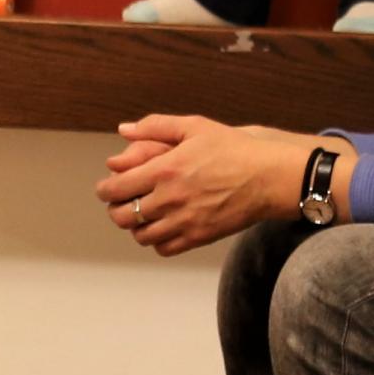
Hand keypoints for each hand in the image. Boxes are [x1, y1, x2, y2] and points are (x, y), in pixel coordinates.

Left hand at [99, 115, 317, 255]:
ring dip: (135, 227)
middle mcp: (169, 199)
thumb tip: (124, 129)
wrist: (268, 177)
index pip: (116, 189)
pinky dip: (157, 242)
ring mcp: (184, 221)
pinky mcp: (199, 237)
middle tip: (121, 203)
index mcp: (164, 170)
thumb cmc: (233, 149)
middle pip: (122, 216)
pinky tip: (162, 228)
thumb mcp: (194, 127)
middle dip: (116, 210)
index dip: (104, 191)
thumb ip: (156, 126)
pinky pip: (164, 248)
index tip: (106, 188)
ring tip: (142, 216)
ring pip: (141, 236)